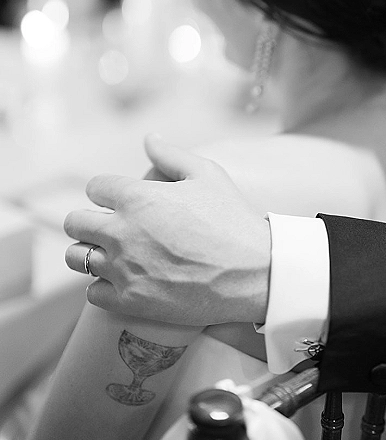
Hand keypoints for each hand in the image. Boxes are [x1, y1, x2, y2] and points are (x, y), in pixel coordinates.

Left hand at [64, 134, 270, 325]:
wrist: (255, 273)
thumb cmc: (233, 220)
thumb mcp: (208, 175)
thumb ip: (172, 155)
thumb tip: (149, 139)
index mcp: (138, 197)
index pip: (95, 187)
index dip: (106, 190)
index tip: (117, 199)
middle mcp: (123, 232)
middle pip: (76, 222)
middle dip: (88, 220)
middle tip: (106, 225)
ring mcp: (124, 269)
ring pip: (77, 258)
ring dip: (89, 252)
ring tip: (110, 253)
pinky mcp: (130, 301)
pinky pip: (92, 292)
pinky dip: (103, 285)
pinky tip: (123, 279)